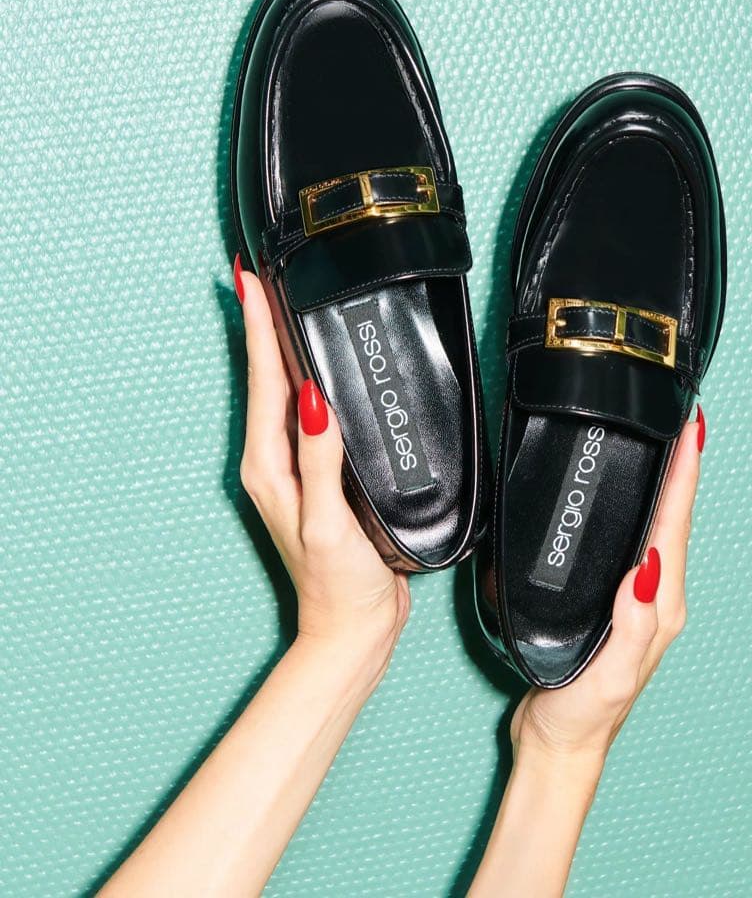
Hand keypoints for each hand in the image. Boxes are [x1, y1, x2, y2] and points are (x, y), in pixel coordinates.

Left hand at [235, 259, 409, 670]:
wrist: (353, 625)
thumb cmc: (337, 581)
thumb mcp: (327, 521)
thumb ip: (320, 460)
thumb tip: (313, 399)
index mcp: (268, 465)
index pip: (263, 381)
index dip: (256, 327)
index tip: (250, 280)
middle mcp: (273, 461)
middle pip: (266, 378)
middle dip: (260, 324)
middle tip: (260, 274)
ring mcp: (295, 466)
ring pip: (284, 391)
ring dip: (278, 346)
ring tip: (279, 303)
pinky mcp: (318, 473)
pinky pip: (307, 412)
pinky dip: (306, 377)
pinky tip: (317, 366)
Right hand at [511, 413, 703, 763]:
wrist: (560, 739)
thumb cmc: (583, 710)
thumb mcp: (610, 672)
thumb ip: (630, 624)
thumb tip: (643, 568)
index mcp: (659, 606)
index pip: (674, 526)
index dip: (684, 476)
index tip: (690, 432)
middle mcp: (656, 597)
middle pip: (673, 518)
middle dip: (682, 468)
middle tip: (684, 422)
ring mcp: (638, 598)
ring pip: (658, 527)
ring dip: (667, 484)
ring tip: (668, 446)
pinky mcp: (617, 599)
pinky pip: (636, 542)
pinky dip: (642, 510)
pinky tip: (633, 499)